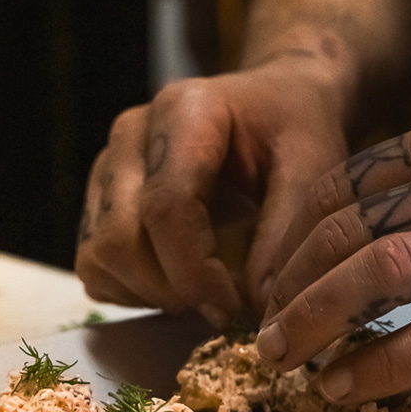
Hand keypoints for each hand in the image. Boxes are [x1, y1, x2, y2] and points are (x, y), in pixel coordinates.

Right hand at [75, 56, 349, 323]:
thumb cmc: (296, 128)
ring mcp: (108, 167)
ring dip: (152, 294)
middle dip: (172, 290)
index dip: (195, 272)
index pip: (166, 207)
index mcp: (184, 113)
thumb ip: (288, 229)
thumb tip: (259, 304)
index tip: (234, 310)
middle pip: (120, 239)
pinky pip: (96, 265)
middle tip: (226, 309)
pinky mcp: (101, 199)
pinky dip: (135, 291)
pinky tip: (184, 283)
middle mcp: (131, 135)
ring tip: (209, 293)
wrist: (276, 101)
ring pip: (99, 257)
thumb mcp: (314, 164)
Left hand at [257, 119, 410, 402]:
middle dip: (288, 287)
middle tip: (261, 330)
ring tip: (283, 360)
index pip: (339, 188)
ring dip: (317, 322)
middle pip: (347, 233)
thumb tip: (343, 242)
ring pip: (380, 275)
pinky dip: (379, 365)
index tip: (267, 284)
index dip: (288, 241)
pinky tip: (346, 387)